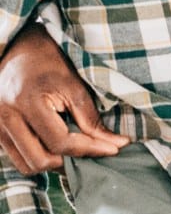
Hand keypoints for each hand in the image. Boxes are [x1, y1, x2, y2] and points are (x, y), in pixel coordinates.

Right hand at [0, 25, 127, 172]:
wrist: (15, 47)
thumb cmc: (46, 61)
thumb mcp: (73, 83)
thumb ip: (91, 118)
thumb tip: (116, 145)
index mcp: (26, 102)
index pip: (61, 142)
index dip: (91, 149)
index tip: (113, 150)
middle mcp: (6, 116)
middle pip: (42, 160)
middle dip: (71, 161)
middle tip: (93, 152)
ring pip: (27, 165)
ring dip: (54, 164)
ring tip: (74, 151)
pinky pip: (17, 159)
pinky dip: (39, 159)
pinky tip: (56, 148)